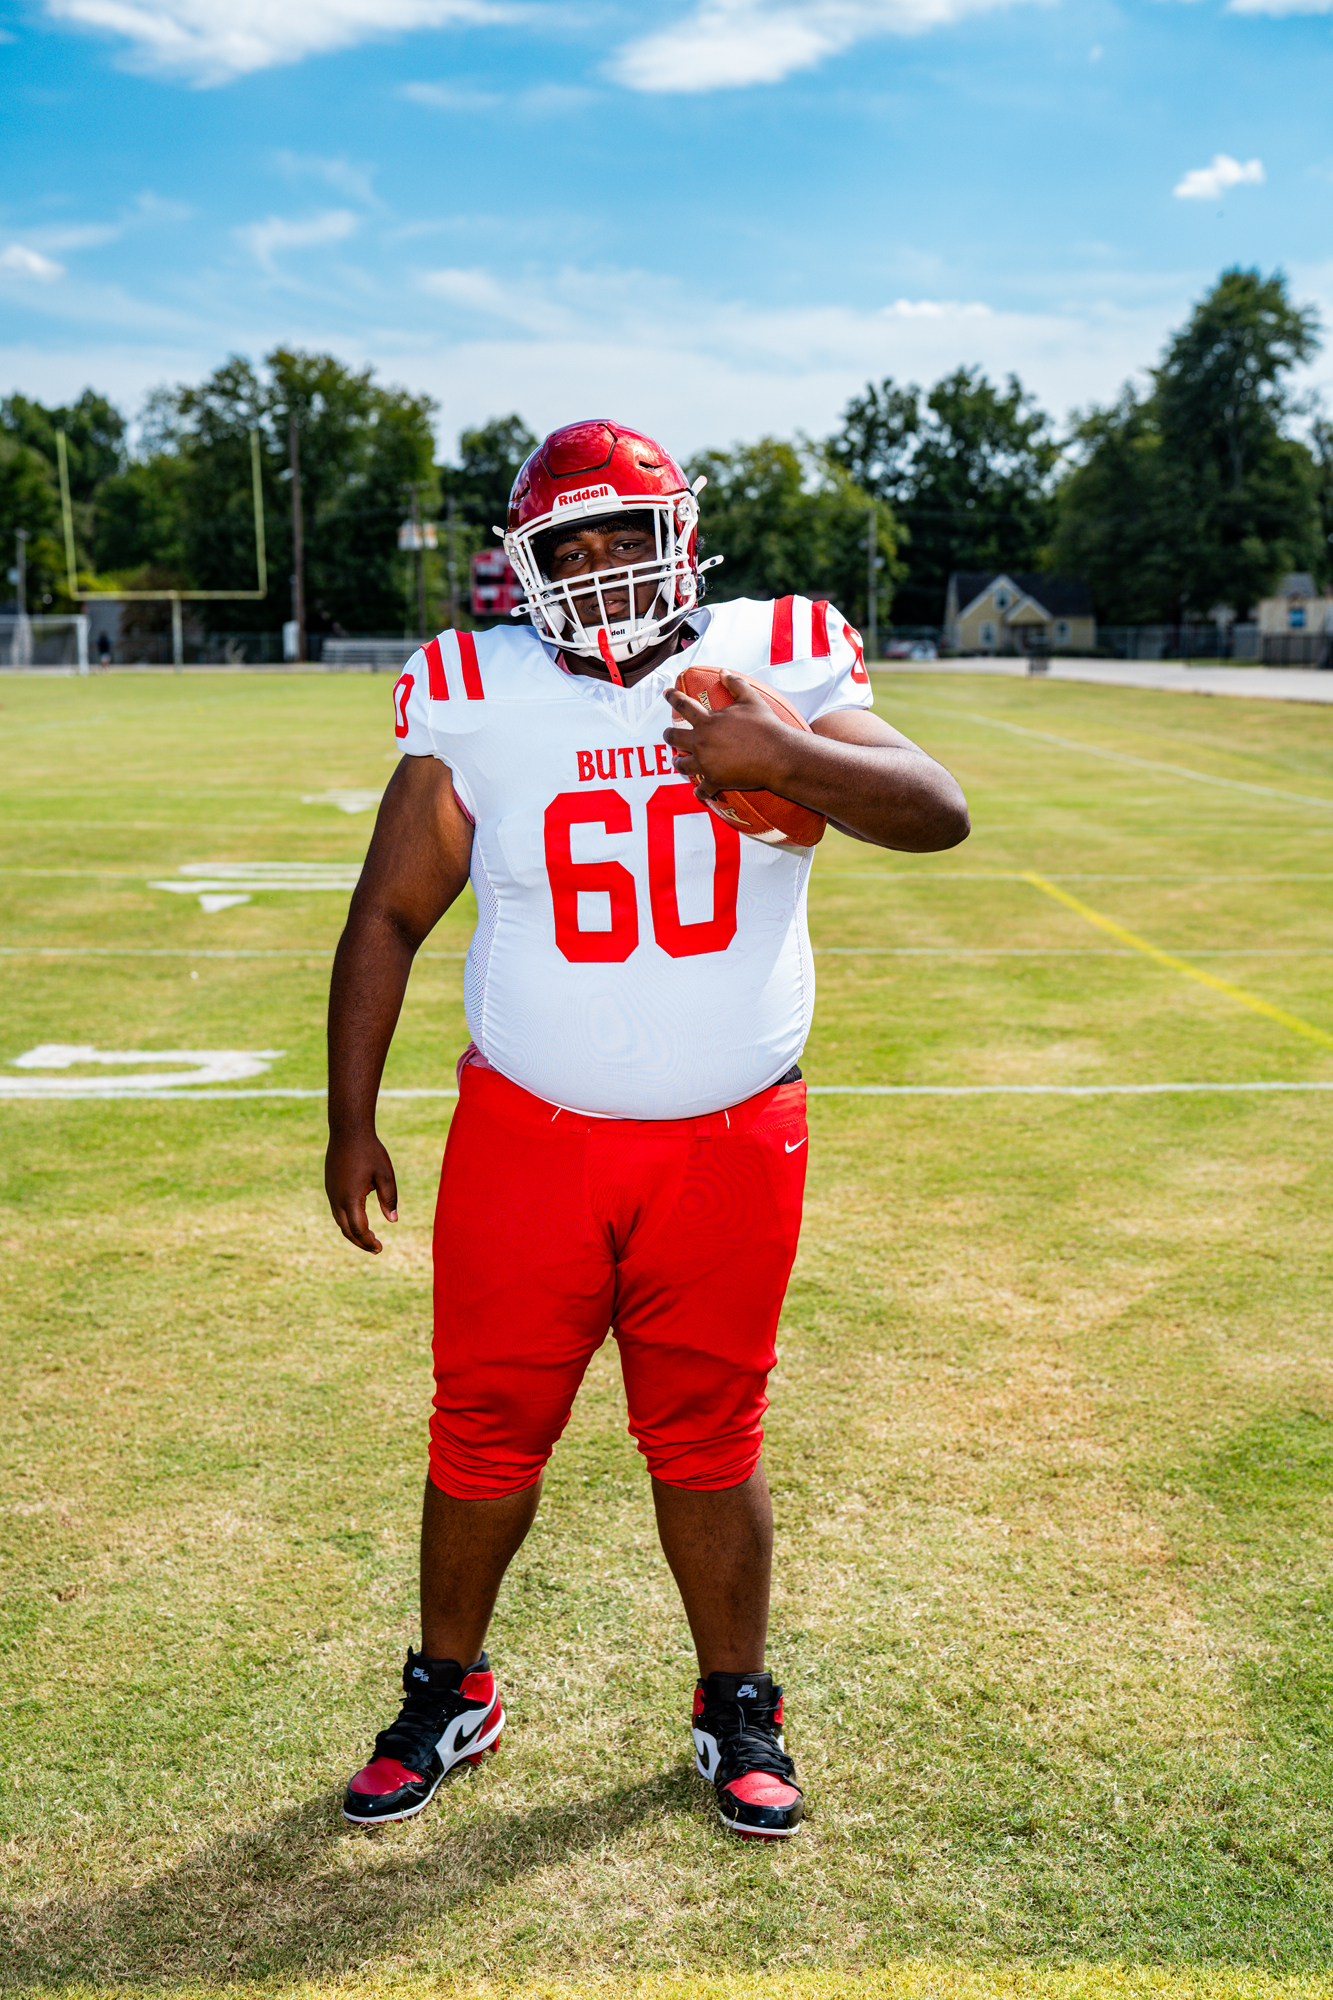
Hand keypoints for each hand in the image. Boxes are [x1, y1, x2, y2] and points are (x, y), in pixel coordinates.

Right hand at [325, 1130, 398, 1253]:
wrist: (348, 1130)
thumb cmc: (370, 1151)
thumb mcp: (385, 1175)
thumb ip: (389, 1198)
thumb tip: (393, 1220)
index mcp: (350, 1198)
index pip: (359, 1229)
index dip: (369, 1241)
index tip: (380, 1248)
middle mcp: (336, 1199)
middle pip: (347, 1230)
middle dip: (360, 1242)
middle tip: (375, 1249)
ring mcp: (330, 1192)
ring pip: (340, 1221)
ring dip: (352, 1232)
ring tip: (367, 1238)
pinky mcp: (330, 1186)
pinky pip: (337, 1210)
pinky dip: (347, 1220)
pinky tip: (357, 1219)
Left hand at [663, 672, 794, 796]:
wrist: (777, 754)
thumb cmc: (765, 726)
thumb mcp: (751, 699)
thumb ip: (735, 684)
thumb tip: (723, 672)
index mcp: (708, 721)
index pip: (683, 705)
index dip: (672, 698)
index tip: (666, 694)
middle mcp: (702, 742)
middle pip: (673, 738)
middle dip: (668, 736)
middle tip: (668, 735)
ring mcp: (706, 763)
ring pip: (681, 764)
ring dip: (678, 763)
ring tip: (678, 762)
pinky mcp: (716, 780)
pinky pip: (702, 790)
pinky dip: (700, 792)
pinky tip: (699, 792)